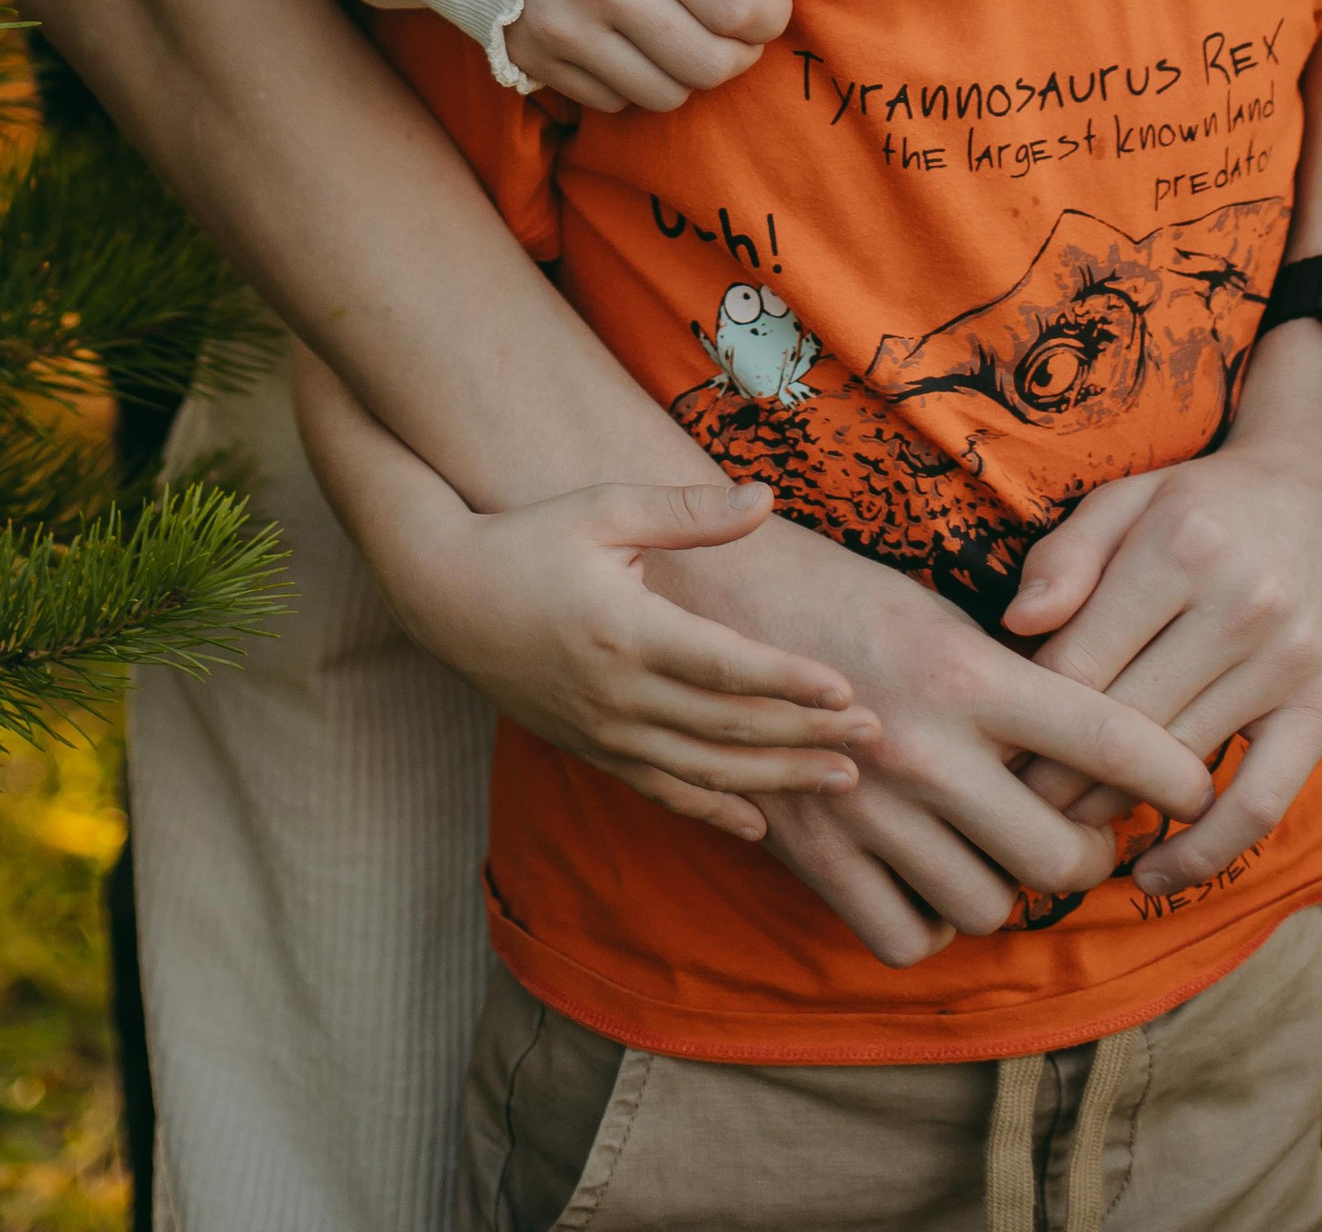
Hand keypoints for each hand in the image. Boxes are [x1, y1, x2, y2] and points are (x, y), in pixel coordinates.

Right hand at [371, 467, 879, 841]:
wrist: (446, 595)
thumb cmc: (530, 538)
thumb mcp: (606, 510)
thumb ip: (688, 511)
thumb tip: (765, 497)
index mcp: (627, 629)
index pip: (726, 668)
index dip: (790, 683)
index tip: (848, 692)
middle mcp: (618, 693)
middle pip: (729, 728)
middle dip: (806, 737)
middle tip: (875, 743)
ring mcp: (604, 731)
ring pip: (705, 771)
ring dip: (778, 780)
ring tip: (841, 784)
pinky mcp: (592, 750)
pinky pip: (662, 790)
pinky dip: (713, 810)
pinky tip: (760, 823)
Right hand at [505, 0, 789, 112]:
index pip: (736, 4)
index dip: (772, 11)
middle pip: (709, 62)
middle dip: (742, 49)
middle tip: (742, 20)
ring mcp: (556, 25)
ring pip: (664, 93)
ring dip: (692, 70)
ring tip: (691, 28)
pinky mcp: (526, 52)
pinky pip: (610, 100)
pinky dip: (637, 79)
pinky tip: (636, 35)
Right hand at [661, 508, 1217, 960]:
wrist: (705, 595)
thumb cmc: (836, 589)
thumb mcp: (938, 611)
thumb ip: (1013, 681)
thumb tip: (1098, 746)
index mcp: (966, 671)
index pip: (1107, 739)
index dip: (1174, 776)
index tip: (1200, 791)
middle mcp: (925, 746)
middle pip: (1059, 856)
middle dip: (1089, 854)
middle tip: (1081, 832)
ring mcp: (867, 806)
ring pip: (987, 906)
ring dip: (1005, 889)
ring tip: (994, 849)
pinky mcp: (814, 851)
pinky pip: (905, 936)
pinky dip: (929, 922)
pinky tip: (927, 879)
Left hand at [1003, 324, 1321, 896]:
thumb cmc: (1202, 503)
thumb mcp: (1128, 499)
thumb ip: (1066, 555)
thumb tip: (1015, 625)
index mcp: (1177, 548)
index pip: (1079, 662)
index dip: (1024, 718)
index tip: (987, 753)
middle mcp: (1238, 606)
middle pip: (1122, 723)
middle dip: (1055, 777)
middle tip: (1008, 809)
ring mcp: (1288, 664)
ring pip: (1180, 766)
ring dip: (1111, 811)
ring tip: (1060, 833)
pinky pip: (1260, 803)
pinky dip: (1203, 851)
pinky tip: (1154, 876)